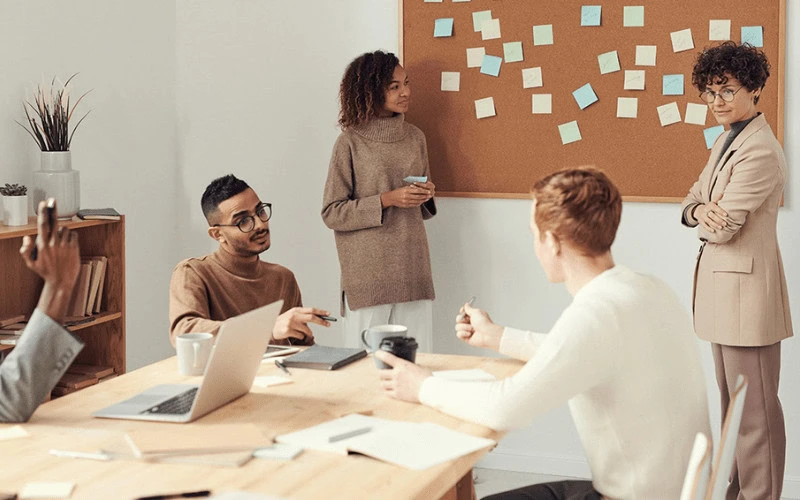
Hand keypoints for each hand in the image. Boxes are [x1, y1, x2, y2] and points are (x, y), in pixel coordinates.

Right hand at [19, 200, 79, 321]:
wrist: (62, 282)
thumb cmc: (45, 272)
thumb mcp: (31, 263)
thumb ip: (25, 250)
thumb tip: (27, 237)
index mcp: (43, 245)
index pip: (42, 225)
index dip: (43, 213)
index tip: (43, 203)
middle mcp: (54, 243)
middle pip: (54, 222)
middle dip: (52, 210)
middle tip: (52, 200)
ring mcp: (65, 245)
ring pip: (64, 228)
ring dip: (61, 231)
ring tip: (58, 243)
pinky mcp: (74, 248)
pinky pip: (73, 235)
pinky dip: (71, 237)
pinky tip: (67, 245)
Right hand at [272, 307, 330, 342]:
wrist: (269, 327)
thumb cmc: (282, 322)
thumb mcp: (292, 316)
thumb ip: (303, 316)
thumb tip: (317, 318)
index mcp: (296, 310)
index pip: (311, 310)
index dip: (321, 312)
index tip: (328, 314)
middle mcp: (294, 315)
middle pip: (312, 317)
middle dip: (321, 321)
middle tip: (328, 324)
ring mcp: (290, 323)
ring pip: (306, 329)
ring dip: (307, 333)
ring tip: (302, 333)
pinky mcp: (288, 330)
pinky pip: (300, 336)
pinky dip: (300, 337)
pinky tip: (295, 335)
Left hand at [375, 351, 431, 402]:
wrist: (429, 390)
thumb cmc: (427, 379)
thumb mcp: (420, 367)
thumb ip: (413, 366)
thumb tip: (413, 367)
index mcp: (402, 365)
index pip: (387, 357)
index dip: (380, 354)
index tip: (377, 353)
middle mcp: (396, 374)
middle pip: (380, 373)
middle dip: (381, 373)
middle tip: (383, 373)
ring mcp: (396, 385)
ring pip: (382, 384)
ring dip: (383, 382)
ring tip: (386, 383)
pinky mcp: (397, 394)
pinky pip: (386, 393)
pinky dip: (387, 391)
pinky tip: (390, 390)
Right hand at [380, 181, 433, 208]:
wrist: (391, 198)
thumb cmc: (398, 191)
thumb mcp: (404, 188)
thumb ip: (411, 188)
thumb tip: (419, 187)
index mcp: (406, 190)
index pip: (417, 190)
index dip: (424, 191)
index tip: (428, 191)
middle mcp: (406, 196)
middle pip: (418, 196)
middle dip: (425, 196)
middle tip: (430, 195)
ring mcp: (406, 201)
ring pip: (417, 201)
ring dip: (423, 200)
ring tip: (427, 199)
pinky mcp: (406, 205)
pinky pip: (414, 205)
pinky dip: (418, 203)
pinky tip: (421, 202)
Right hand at [455, 303, 502, 350]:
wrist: (488, 334)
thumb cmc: (484, 322)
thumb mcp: (476, 312)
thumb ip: (469, 309)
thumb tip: (466, 304)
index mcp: (473, 316)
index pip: (463, 313)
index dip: (462, 312)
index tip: (463, 311)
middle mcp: (470, 323)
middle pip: (458, 319)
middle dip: (462, 320)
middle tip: (468, 321)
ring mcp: (467, 330)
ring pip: (457, 327)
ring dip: (465, 327)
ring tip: (473, 329)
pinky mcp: (466, 338)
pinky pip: (458, 334)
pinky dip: (464, 333)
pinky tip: (470, 334)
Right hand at [694, 196, 727, 232]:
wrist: (698, 211)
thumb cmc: (709, 207)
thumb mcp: (713, 202)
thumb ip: (718, 198)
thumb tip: (723, 192)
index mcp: (709, 206)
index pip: (715, 208)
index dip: (720, 211)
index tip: (726, 215)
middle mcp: (705, 211)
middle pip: (712, 216)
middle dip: (719, 220)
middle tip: (726, 223)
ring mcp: (702, 217)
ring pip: (709, 221)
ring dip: (715, 225)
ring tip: (721, 227)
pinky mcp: (701, 222)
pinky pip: (704, 225)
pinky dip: (708, 228)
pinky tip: (713, 231)